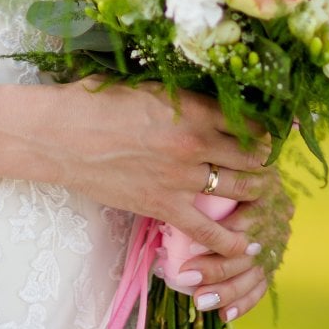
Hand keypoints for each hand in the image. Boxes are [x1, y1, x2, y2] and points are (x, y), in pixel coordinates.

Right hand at [47, 78, 275, 262]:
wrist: (59, 136)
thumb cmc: (95, 102)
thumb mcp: (147, 86)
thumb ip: (182, 95)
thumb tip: (207, 97)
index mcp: (193, 108)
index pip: (248, 120)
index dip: (264, 128)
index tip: (268, 132)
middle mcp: (195, 143)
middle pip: (252, 155)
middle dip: (264, 160)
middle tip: (267, 162)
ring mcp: (182, 178)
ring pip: (239, 189)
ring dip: (256, 191)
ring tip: (262, 191)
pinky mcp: (165, 206)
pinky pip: (209, 230)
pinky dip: (231, 239)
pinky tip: (248, 243)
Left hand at [179, 163, 294, 322]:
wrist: (258, 171)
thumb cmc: (222, 165)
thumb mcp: (219, 162)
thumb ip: (206, 175)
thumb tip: (167, 187)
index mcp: (264, 189)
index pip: (248, 218)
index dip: (224, 234)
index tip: (192, 247)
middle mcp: (276, 217)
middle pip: (250, 250)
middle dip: (217, 268)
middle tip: (186, 277)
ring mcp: (278, 241)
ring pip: (255, 273)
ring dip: (227, 290)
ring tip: (200, 301)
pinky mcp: (274, 259)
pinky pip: (262, 285)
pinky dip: (244, 302)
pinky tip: (225, 315)